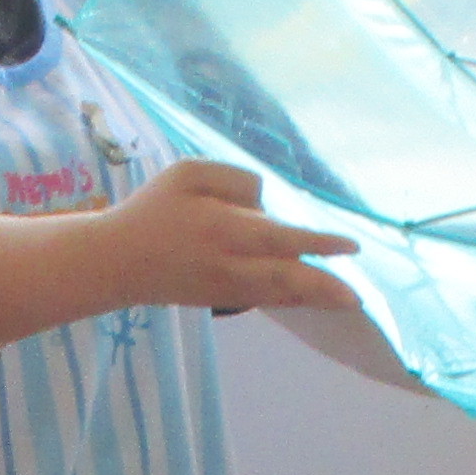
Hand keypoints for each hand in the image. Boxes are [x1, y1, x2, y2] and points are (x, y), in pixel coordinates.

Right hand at [106, 159, 357, 315]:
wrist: (117, 262)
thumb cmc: (154, 209)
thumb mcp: (187, 173)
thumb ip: (233, 179)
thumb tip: (266, 204)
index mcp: (220, 227)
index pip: (279, 236)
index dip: (316, 242)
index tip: (351, 247)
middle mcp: (228, 264)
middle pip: (284, 278)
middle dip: (323, 288)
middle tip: (358, 297)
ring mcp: (227, 288)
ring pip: (279, 295)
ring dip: (315, 299)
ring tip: (347, 301)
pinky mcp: (223, 300)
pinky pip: (267, 300)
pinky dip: (293, 300)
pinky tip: (315, 299)